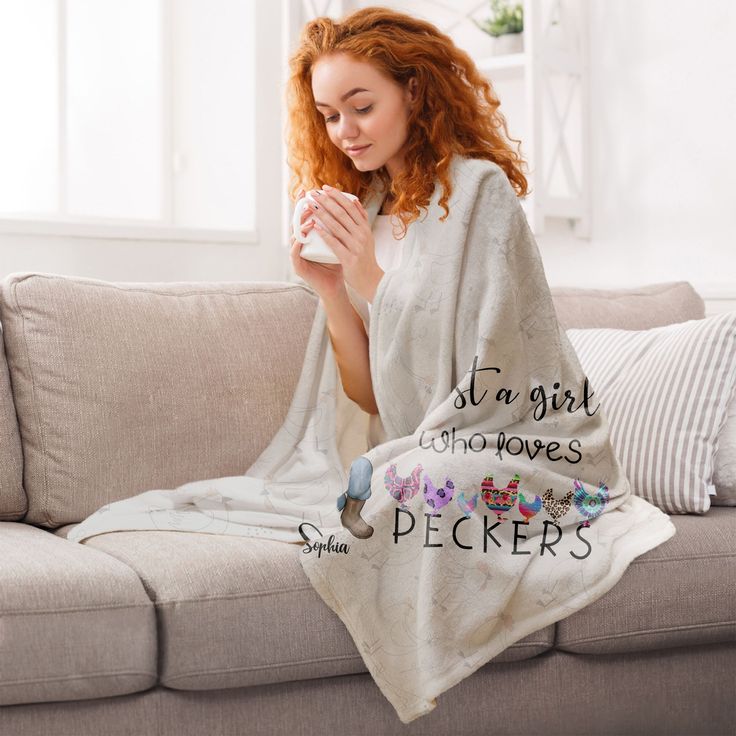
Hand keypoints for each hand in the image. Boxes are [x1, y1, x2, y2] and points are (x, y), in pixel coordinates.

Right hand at [290, 188, 346, 301]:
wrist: (336, 286)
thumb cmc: (339, 263)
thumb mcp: (343, 241)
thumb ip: (344, 225)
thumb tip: (354, 204)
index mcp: (311, 236)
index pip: (308, 216)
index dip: (309, 203)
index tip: (315, 190)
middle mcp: (302, 243)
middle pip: (298, 222)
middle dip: (301, 208)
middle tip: (307, 198)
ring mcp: (298, 254)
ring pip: (294, 235)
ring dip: (300, 225)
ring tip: (310, 217)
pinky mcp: (298, 266)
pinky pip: (294, 253)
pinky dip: (298, 244)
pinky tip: (302, 236)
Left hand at [303, 185, 384, 302]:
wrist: (372, 281)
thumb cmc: (366, 259)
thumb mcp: (367, 237)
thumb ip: (361, 220)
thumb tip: (355, 201)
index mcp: (365, 228)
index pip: (350, 206)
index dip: (337, 195)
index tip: (325, 188)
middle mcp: (362, 235)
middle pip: (342, 213)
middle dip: (326, 201)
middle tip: (314, 193)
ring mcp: (356, 246)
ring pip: (336, 226)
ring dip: (322, 214)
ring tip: (311, 206)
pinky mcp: (349, 258)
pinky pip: (334, 243)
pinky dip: (324, 234)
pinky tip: (315, 227)